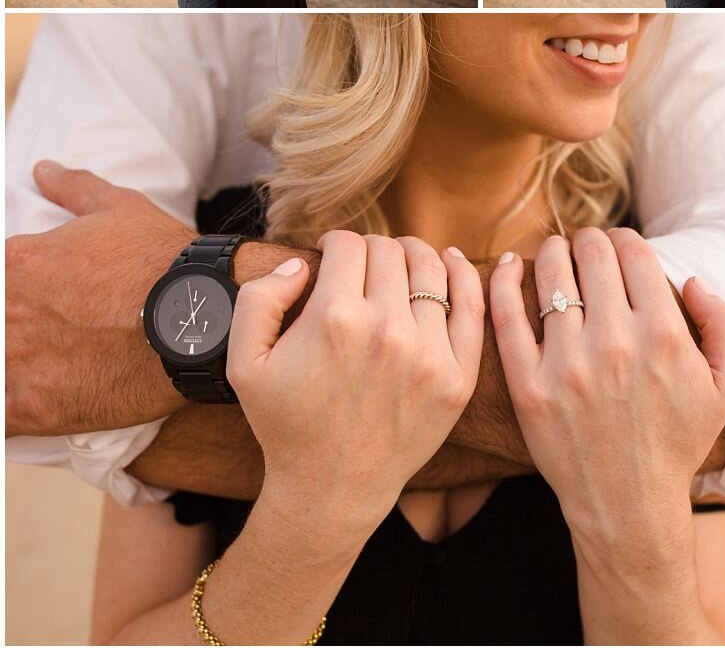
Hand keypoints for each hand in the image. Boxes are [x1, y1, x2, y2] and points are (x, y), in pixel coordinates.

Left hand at [6, 162, 196, 436]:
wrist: (204, 314)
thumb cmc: (164, 259)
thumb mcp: (122, 209)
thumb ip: (75, 188)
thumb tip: (42, 170)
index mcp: (18, 261)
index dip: (14, 290)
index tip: (37, 300)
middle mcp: (6, 309)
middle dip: (14, 326)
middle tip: (59, 331)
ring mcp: (15, 361)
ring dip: (13, 365)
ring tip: (51, 364)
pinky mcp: (32, 407)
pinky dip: (10, 413)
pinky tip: (34, 404)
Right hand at [226, 231, 483, 539]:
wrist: (332, 489)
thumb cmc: (285, 424)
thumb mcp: (242, 362)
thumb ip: (258, 298)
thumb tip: (299, 263)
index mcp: (333, 319)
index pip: (347, 245)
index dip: (334, 243)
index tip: (330, 256)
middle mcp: (386, 330)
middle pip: (388, 251)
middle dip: (370, 249)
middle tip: (361, 265)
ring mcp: (428, 354)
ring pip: (430, 268)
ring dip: (412, 254)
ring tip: (400, 261)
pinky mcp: (457, 377)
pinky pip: (472, 305)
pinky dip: (463, 274)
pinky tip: (450, 261)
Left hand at [490, 228, 724, 549]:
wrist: (628, 505)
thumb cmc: (677, 442)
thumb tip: (691, 278)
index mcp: (665, 335)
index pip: (634, 252)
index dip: (624, 237)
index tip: (618, 244)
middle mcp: (616, 344)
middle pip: (592, 254)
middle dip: (589, 240)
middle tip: (584, 246)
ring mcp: (568, 365)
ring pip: (550, 274)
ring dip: (551, 251)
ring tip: (553, 253)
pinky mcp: (529, 386)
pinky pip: (506, 315)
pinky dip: (502, 280)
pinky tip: (505, 266)